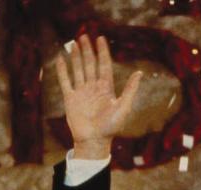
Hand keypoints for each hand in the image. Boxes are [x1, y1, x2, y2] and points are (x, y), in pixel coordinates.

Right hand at [54, 35, 141, 159]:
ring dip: (76, 57)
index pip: (104, 65)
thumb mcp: (123, 107)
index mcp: (106, 88)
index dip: (102, 52)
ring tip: (74, 44)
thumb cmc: (111, 127)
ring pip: (78, 70)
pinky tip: (60, 60)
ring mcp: (81, 92)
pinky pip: (65, 81)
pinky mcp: (70, 99)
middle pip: (90, 64)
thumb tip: (139, 73)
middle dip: (87, 51)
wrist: (94, 141)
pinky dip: (62, 71)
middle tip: (84, 36)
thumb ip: (130, 90)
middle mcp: (93, 88)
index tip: (100, 38)